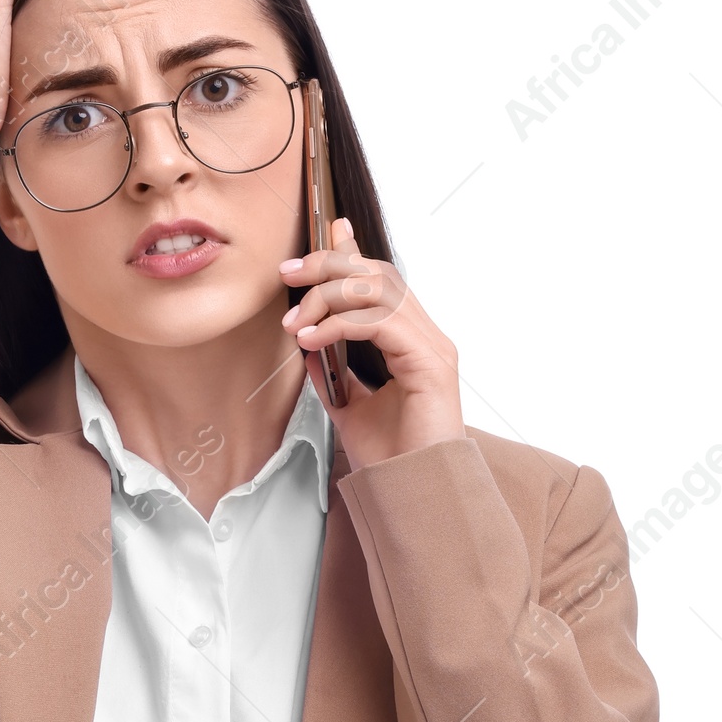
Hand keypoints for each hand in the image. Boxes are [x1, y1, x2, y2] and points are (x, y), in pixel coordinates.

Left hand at [279, 216, 464, 468]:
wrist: (413, 493)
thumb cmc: (390, 456)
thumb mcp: (347, 404)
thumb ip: (330, 369)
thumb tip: (304, 337)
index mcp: (410, 341)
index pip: (381, 281)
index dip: (354, 252)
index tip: (328, 229)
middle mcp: (426, 336)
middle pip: (379, 275)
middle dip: (331, 264)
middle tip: (289, 272)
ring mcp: (432, 347)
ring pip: (379, 291)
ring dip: (328, 297)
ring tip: (294, 321)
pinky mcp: (430, 363)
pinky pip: (381, 323)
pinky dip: (340, 324)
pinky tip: (312, 339)